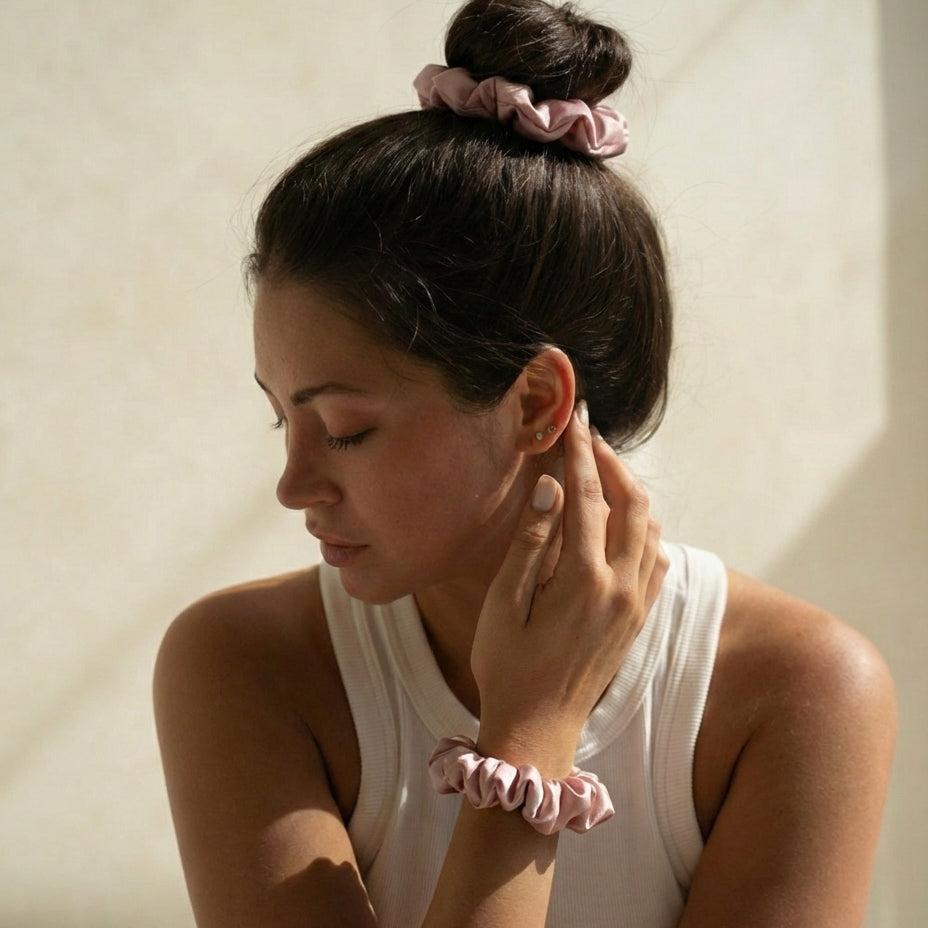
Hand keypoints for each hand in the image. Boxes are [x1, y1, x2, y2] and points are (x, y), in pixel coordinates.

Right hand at [470, 400, 669, 742]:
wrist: (538, 729)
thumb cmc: (508, 667)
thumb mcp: (504, 604)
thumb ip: (531, 543)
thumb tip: (551, 489)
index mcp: (584, 580)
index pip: (588, 497)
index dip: (581, 452)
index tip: (575, 419)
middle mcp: (621, 587)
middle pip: (632, 504)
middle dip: (612, 463)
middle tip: (588, 437)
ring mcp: (636, 604)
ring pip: (651, 528)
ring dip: (632, 492)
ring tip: (603, 472)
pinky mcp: (639, 618)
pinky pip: (656, 557)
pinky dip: (644, 526)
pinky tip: (624, 520)